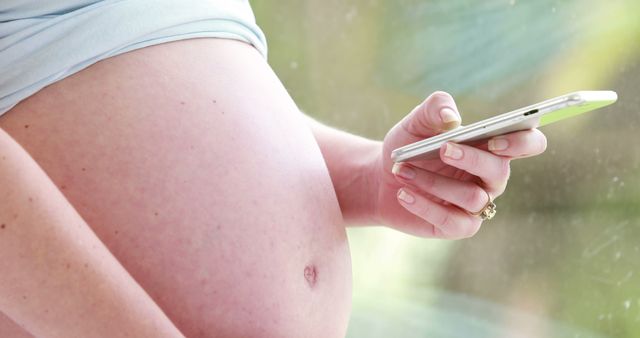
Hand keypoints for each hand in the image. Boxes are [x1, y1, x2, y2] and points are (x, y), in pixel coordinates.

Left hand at [373, 91, 546, 238]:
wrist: (382, 176)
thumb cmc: (409, 146)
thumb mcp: (417, 121)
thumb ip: (436, 108)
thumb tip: (452, 119)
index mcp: (492, 147)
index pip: (530, 143)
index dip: (522, 142)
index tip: (495, 138)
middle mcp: (490, 178)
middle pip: (500, 172)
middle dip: (473, 159)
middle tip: (444, 149)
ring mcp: (476, 205)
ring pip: (472, 197)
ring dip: (434, 182)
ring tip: (403, 169)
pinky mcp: (457, 227)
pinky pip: (452, 221)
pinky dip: (425, 206)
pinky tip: (403, 193)